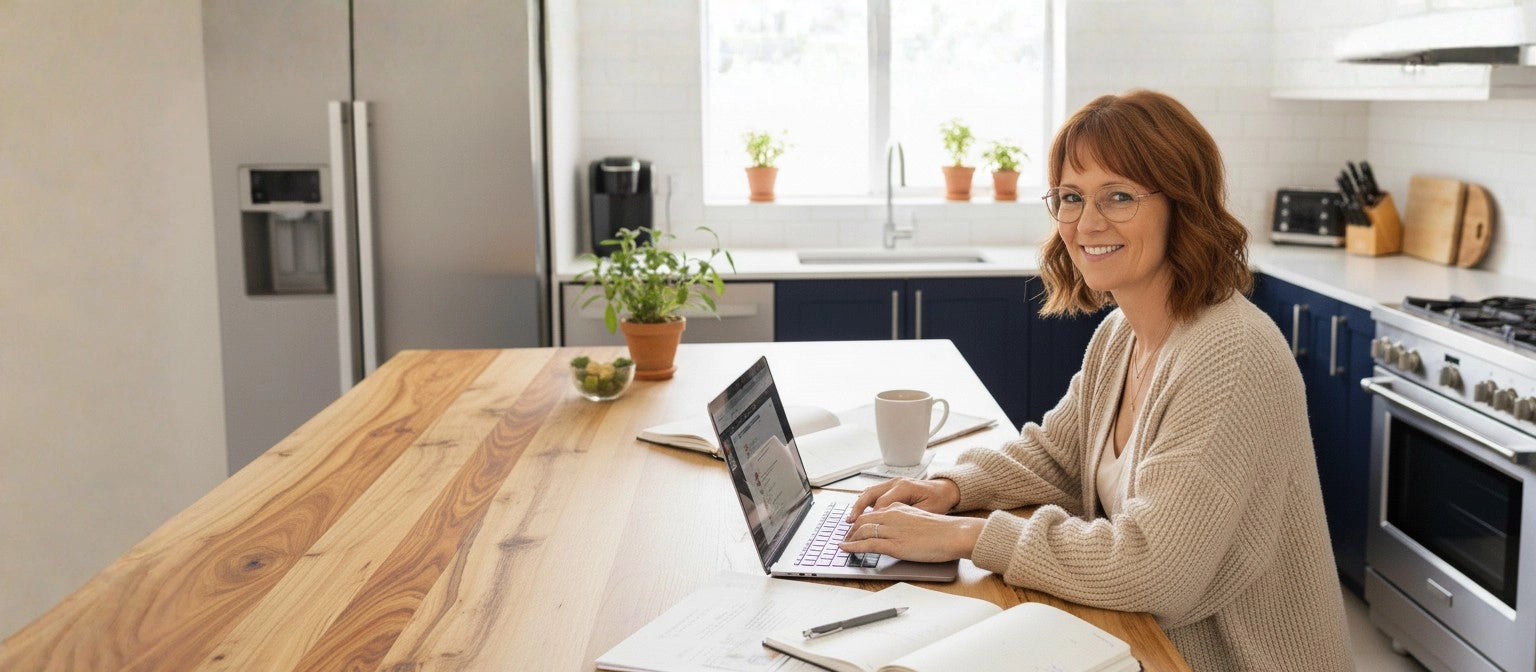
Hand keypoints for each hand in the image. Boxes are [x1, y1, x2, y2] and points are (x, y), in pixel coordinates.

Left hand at [838, 503, 983, 562]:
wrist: (953, 534)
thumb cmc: (941, 529)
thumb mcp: (918, 517)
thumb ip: (904, 520)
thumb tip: (896, 529)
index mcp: (898, 507)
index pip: (872, 512)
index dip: (860, 521)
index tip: (854, 527)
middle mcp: (891, 515)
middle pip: (862, 520)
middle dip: (851, 530)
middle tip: (846, 537)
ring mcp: (891, 530)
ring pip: (862, 532)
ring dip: (849, 539)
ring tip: (843, 545)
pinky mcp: (893, 545)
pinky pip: (867, 545)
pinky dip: (852, 547)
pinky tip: (845, 549)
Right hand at [846, 477, 960, 523]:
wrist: (946, 490)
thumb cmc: (939, 501)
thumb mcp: (927, 511)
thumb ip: (909, 517)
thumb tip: (892, 528)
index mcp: (904, 487)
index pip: (881, 503)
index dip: (872, 518)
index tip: (866, 531)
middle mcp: (895, 482)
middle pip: (870, 494)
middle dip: (858, 509)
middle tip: (850, 523)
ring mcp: (893, 482)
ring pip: (869, 492)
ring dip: (859, 505)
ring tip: (850, 519)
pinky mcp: (892, 486)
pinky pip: (874, 493)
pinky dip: (866, 503)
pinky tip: (861, 513)